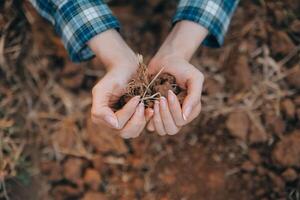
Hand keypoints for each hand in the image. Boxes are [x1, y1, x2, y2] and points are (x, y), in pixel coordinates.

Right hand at [88, 29, 152, 137]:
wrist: (127, 69)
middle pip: (125, 132)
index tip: (136, 98)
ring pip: (133, 133)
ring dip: (142, 120)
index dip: (128, 112)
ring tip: (147, 107)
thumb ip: (100, 109)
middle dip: (136, 119)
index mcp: (100, 117)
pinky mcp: (132, 121)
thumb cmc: (115, 76)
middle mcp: (109, 124)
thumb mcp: (102, 89)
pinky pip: (140, 128)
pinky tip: (151, 110)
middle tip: (142, 103)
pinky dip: (146, 120)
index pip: (116, 124)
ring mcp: (121, 124)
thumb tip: (113, 125)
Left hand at [146, 20, 207, 135]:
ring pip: (162, 131)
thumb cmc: (182, 67)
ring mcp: (167, 117)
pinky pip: (151, 126)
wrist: (166, 60)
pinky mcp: (155, 114)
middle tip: (160, 99)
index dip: (174, 109)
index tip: (169, 93)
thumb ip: (194, 97)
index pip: (182, 120)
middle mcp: (180, 117)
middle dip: (164, 115)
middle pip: (172, 129)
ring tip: (154, 102)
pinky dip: (147, 118)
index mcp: (192, 110)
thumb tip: (186, 116)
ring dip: (156, 118)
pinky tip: (146, 105)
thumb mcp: (194, 78)